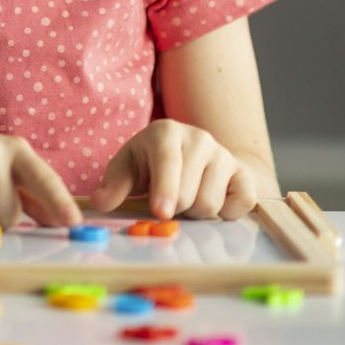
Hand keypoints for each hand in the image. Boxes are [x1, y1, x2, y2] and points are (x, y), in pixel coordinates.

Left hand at [91, 119, 259, 220]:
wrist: (189, 156)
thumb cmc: (149, 163)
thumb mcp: (126, 168)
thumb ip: (113, 185)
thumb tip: (101, 202)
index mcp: (165, 132)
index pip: (167, 162)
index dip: (164, 189)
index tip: (161, 212)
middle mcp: (199, 138)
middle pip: (188, 194)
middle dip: (173, 208)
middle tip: (165, 201)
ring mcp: (224, 154)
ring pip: (211, 204)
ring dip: (194, 212)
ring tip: (185, 197)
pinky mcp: (243, 173)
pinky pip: (242, 203)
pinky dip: (226, 212)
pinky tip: (211, 199)